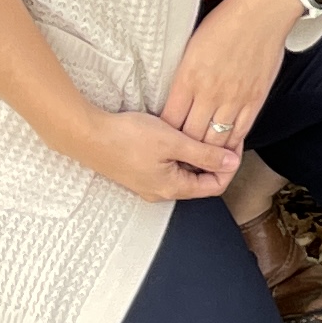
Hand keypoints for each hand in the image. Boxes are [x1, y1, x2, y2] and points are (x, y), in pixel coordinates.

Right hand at [64, 103, 241, 202]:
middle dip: (215, 159)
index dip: (229, 165)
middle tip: (220, 134)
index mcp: (172, 188)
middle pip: (201, 180)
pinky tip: (179, 135)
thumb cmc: (127, 137)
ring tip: (200, 131)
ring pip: (185, 172)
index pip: (216, 186)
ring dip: (197, 154)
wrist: (88, 135)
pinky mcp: (140, 172)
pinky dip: (181, 153)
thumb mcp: (173, 142)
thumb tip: (231, 162)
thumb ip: (204, 154)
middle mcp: (162, 191)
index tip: (233, 143)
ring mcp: (149, 183)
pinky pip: (170, 167)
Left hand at [157, 0, 300, 159]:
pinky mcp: (255, 99)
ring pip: (214, 140)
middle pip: (189, 136)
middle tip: (178, 159)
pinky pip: (240, 131)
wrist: (263, 11)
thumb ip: (184, 76)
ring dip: (206, 153)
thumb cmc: (226, 21)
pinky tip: (225, 151)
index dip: (164, 136)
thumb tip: (177, 98)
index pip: (169, 120)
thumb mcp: (192, 46)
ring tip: (199, 161)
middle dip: (182, 151)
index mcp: (188, 77)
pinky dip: (231, 145)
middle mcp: (209, 91)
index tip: (162, 142)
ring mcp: (234, 97)